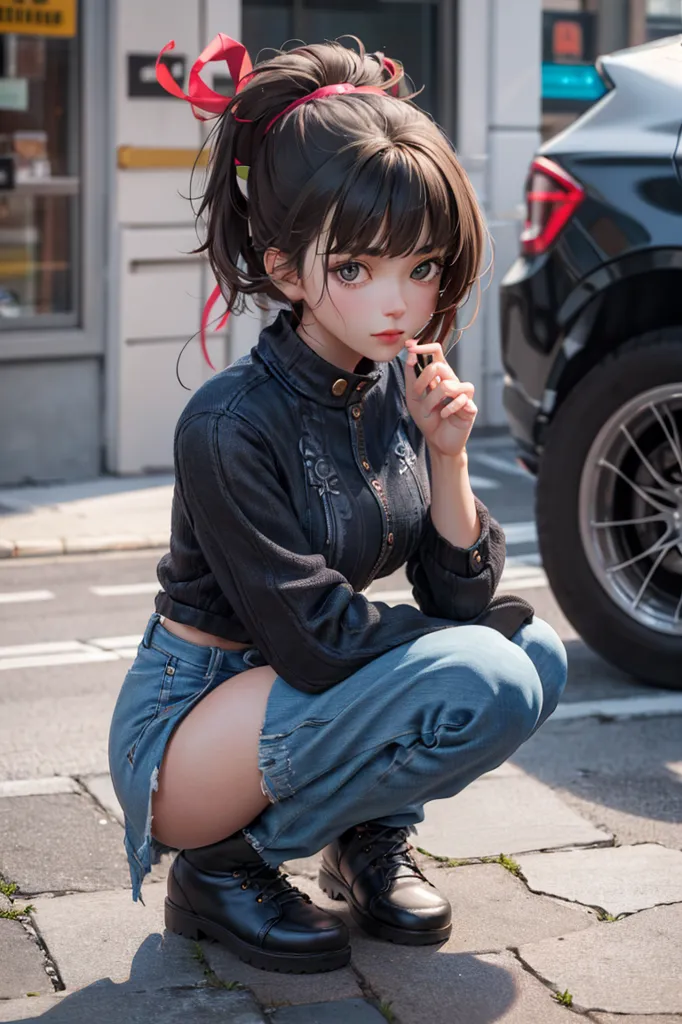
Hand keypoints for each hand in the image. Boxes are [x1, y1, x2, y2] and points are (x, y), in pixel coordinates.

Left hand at [404, 339, 476, 458]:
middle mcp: (452, 380)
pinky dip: (448, 409)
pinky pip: (460, 400)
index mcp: (439, 376)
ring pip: (447, 385)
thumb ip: (411, 377)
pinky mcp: (470, 406)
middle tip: (418, 395)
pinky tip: (444, 416)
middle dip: (423, 381)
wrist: (437, 442)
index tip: (409, 345)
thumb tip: (409, 354)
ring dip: (432, 400)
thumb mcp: (412, 398)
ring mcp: (463, 393)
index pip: (436, 352)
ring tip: (429, 411)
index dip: (424, 346)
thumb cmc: (427, 419)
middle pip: (439, 366)